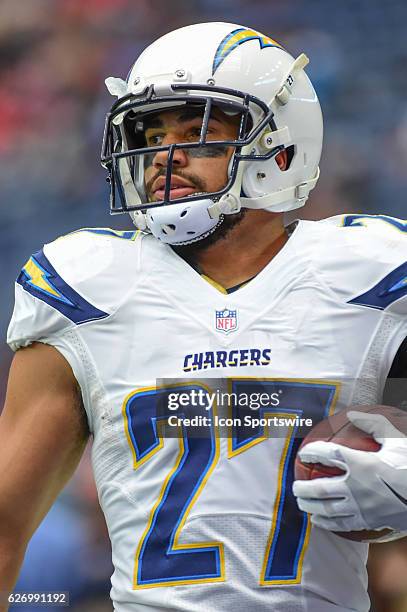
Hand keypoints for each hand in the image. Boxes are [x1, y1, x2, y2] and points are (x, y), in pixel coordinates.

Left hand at [292, 411, 406, 533]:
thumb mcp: (396, 439)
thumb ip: (373, 424)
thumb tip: (355, 413)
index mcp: (361, 463)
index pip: (329, 454)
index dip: (313, 452)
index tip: (303, 452)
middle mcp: (356, 487)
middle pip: (321, 488)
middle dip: (303, 488)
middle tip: (294, 486)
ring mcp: (362, 507)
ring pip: (328, 510)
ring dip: (311, 506)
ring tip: (301, 503)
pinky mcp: (369, 521)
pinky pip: (343, 525)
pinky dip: (327, 524)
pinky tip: (319, 521)